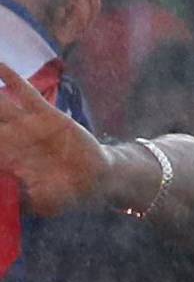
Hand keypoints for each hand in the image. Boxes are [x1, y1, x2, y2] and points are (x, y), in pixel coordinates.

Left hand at [0, 62, 109, 216]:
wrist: (96, 179)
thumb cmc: (66, 194)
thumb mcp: (45, 204)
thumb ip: (26, 200)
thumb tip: (10, 194)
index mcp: (7, 161)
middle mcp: (11, 139)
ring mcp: (25, 124)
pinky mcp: (44, 113)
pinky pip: (24, 92)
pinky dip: (11, 77)